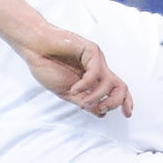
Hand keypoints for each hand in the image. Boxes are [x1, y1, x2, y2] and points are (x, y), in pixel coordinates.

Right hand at [16, 24, 131, 117]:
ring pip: (110, 81)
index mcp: (93, 78)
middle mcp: (98, 68)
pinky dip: (86, 84)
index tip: (127, 115)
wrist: (35, 47)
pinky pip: (95, 72)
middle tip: (103, 108)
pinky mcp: (90, 50)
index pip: (116, 90)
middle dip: (116, 102)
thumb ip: (83, 101)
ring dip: (98, 96)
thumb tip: (101, 113)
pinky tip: (74, 88)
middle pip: (121, 86)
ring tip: (83, 102)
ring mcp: (95, 59)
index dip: (125, 102)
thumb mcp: (67, 92)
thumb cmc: (47, 66)